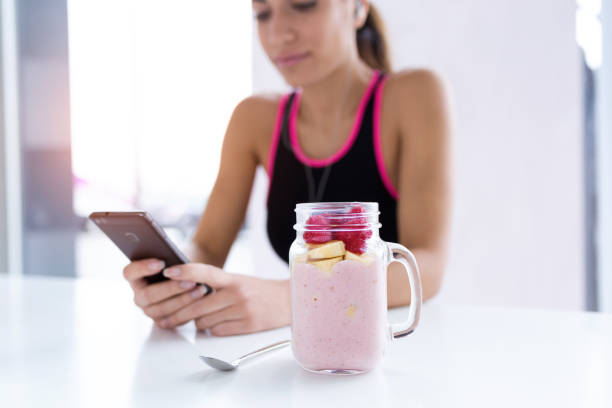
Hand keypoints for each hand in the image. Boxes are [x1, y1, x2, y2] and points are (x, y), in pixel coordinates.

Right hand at [122, 259, 209, 322]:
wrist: (192, 275)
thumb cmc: (179, 263)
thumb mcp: (174, 256)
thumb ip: (170, 258)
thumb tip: (175, 263)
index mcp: (135, 276)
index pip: (129, 272)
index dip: (142, 268)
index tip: (161, 262)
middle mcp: (139, 295)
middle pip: (147, 295)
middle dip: (170, 288)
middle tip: (189, 281)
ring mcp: (149, 310)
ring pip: (161, 309)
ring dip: (182, 300)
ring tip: (201, 290)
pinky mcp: (162, 320)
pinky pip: (172, 320)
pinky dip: (188, 310)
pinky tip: (201, 301)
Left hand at [159, 263, 290, 335]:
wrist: (288, 300)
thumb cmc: (258, 291)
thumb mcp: (239, 281)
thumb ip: (216, 285)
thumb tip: (187, 292)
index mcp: (233, 278)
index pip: (205, 272)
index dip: (186, 271)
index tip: (169, 272)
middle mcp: (237, 293)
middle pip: (197, 306)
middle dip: (180, 313)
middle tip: (168, 318)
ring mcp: (243, 310)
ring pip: (205, 321)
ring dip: (199, 322)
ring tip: (203, 318)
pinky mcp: (248, 325)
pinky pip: (218, 331)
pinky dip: (213, 329)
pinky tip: (218, 324)